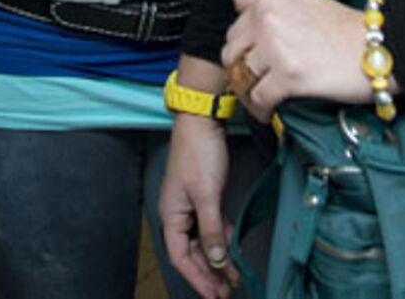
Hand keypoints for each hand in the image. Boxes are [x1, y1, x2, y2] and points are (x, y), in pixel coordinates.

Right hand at [159, 112, 237, 298]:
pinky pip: (212, 229)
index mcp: (171, 216)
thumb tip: (215, 259)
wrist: (203, 122)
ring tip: (233, 282)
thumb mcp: (206, 195)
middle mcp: (179, 215)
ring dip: (217, 262)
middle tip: (225, 294)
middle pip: (192, 254)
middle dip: (208, 275)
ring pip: (204, 243)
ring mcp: (192, 207)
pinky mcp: (205, 199)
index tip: (214, 296)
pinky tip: (233, 254)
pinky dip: (222, 242)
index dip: (197, 279)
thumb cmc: (198, 155)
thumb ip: (211, 230)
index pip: (181, 257)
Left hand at [222, 0, 377, 121]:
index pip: (234, 30)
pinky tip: (271, 111)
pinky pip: (258, 98)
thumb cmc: (347, 27)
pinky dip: (262, 109)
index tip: (250, 63)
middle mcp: (268, 21)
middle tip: (255, 84)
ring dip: (251, 92)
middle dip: (241, 72)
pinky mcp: (288, 76)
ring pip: (244, 78)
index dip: (242, 50)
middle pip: (233, 55)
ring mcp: (277, 48)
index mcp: (270, 2)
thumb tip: (239, 2)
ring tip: (265, 99)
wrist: (379, 48)